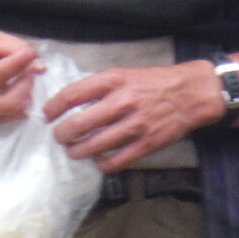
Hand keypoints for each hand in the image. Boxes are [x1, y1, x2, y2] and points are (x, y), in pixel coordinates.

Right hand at [0, 27, 41, 123]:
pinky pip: (12, 117)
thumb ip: (16, 48)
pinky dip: (22, 103)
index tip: (29, 53)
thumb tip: (40, 68)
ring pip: (14, 112)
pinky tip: (18, 88)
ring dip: (26, 93)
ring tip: (22, 77)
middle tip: (28, 68)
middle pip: (11, 102)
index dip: (20, 63)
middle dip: (26, 84)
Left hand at [43, 61, 221, 172]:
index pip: (72, 95)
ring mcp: (133, 126)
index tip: (47, 115)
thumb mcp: (126, 73)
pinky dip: (101, 164)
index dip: (53, 107)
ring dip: (77, 152)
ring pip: (92, 147)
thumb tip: (73, 101)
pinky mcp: (145, 145)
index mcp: (114, 80)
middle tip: (59, 137)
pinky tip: (99, 159)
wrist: (191, 93)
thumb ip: (102, 86)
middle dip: (61, 135)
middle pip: (77, 125)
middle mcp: (121, 102)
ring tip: (75, 150)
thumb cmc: (156, 81)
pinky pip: (114, 162)